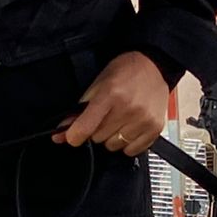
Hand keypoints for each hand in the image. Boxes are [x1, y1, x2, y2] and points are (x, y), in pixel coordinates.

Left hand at [54, 51, 168, 157]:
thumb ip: (80, 110)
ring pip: (114, 146)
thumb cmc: (126, 72)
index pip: (86, 127)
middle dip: (98, 129)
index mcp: (110, 94)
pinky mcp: (154, 129)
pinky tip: (130, 127)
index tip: (73, 136)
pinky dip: (128, 143)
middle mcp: (128, 108)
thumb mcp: (98, 85)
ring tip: (120, 119)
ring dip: (113, 137)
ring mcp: (142, 120)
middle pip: (98, 138)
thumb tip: (63, 132)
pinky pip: (131, 150)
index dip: (75, 135)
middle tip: (106, 115)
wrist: (154, 65)